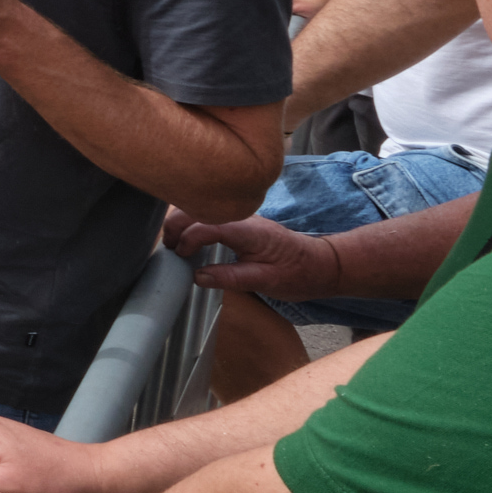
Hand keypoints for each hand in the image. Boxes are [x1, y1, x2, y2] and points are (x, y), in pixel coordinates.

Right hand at [165, 210, 342, 304]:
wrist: (323, 265)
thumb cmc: (298, 275)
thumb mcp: (266, 282)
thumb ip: (231, 278)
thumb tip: (197, 276)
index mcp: (248, 230)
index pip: (207, 225)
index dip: (188, 239)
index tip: (180, 258)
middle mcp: (242, 218)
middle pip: (198, 210)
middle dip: (176, 226)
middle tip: (168, 250)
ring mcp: (241, 219)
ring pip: (202, 210)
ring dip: (182, 224)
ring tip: (174, 246)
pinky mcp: (240, 224)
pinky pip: (210, 217)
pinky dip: (193, 225)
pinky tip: (190, 242)